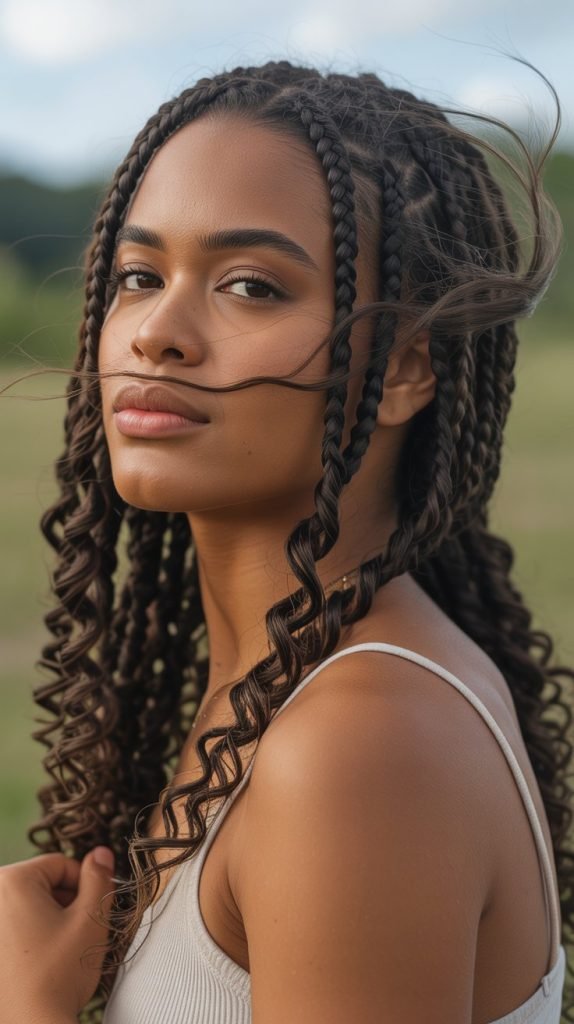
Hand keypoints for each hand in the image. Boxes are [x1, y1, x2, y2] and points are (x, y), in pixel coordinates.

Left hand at [0, 847, 116, 1021]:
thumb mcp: (90, 919)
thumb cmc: (59, 974)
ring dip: (50, 920)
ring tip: (60, 950)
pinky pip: (15, 925)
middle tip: (76, 934)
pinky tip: (42, 961)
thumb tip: (100, 853)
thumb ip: (98, 879)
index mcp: (12, 881)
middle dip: (65, 903)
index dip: (84, 885)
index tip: (92, 912)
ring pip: (30, 905)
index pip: (60, 864)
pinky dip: (31, 936)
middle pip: (42, 883)